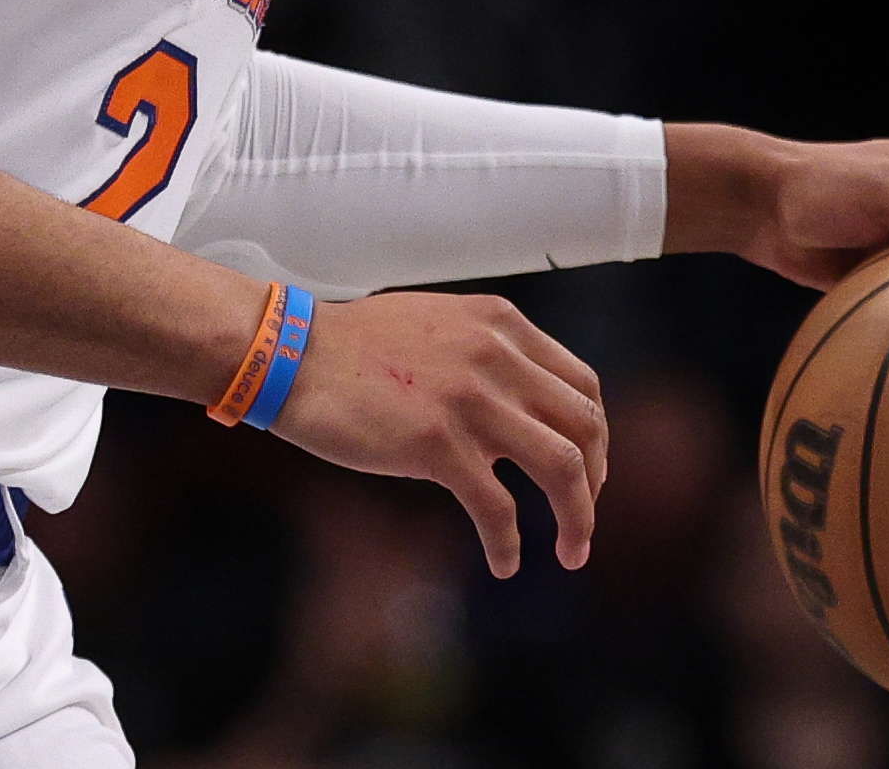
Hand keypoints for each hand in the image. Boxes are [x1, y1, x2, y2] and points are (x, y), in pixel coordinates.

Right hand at [270, 290, 605, 579]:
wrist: (292, 354)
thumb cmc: (355, 347)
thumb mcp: (440, 325)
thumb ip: (487, 354)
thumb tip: (520, 404)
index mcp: (502, 326)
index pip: (581, 385)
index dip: (594, 437)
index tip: (586, 471)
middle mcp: (499, 358)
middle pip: (586, 428)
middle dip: (596, 481)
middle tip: (581, 518)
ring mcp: (472, 401)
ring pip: (563, 469)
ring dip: (578, 519)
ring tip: (572, 552)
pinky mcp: (438, 444)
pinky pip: (498, 508)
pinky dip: (509, 544)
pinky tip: (504, 562)